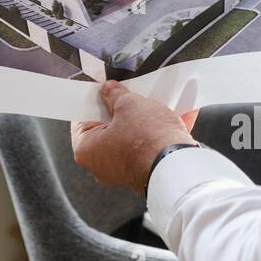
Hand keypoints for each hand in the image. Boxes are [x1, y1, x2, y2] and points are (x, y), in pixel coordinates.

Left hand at [71, 81, 199, 192]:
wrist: (178, 167)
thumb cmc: (146, 140)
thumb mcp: (128, 104)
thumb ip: (116, 94)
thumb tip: (111, 90)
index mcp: (86, 150)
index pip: (83, 118)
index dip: (94, 100)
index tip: (103, 89)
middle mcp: (102, 165)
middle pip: (108, 127)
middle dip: (122, 109)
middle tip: (129, 92)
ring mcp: (125, 170)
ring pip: (132, 136)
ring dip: (144, 118)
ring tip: (155, 100)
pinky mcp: (147, 171)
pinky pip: (151, 146)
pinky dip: (161, 131)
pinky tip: (176, 112)